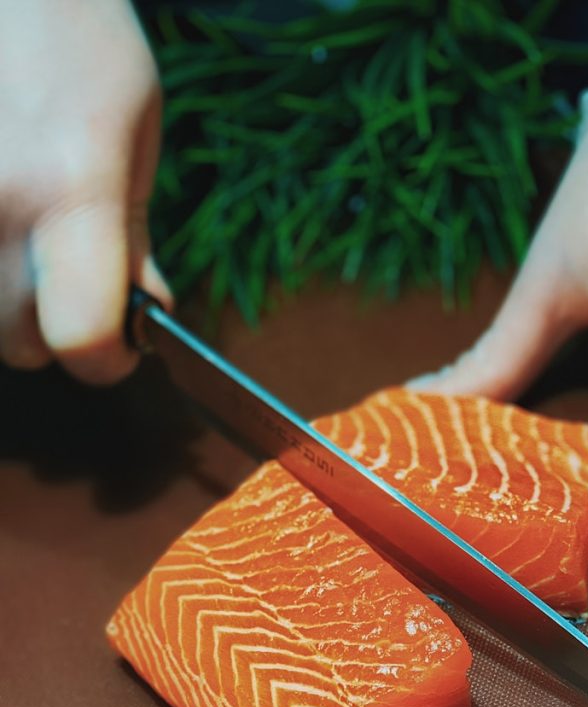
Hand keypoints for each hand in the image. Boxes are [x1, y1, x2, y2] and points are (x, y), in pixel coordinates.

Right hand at [0, 0, 170, 384]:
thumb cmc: (73, 36)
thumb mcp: (133, 134)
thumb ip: (133, 239)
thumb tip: (143, 317)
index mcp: (71, 187)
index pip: (84, 337)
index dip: (109, 359)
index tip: (122, 346)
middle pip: (23, 345)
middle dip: (56, 325)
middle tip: (67, 267)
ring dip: (5, 303)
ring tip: (20, 227)